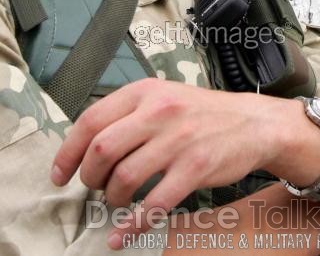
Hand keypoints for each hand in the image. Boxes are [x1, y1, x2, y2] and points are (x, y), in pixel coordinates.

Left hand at [51, 79, 291, 211]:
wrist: (252, 122)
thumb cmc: (202, 113)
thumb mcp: (164, 96)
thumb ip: (129, 112)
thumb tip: (89, 143)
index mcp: (145, 92)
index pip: (91, 119)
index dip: (68, 151)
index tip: (59, 173)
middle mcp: (159, 112)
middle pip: (102, 149)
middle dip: (88, 177)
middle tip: (92, 186)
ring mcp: (179, 140)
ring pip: (124, 178)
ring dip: (111, 198)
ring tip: (115, 200)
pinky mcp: (196, 167)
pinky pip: (154, 204)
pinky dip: (132, 225)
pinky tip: (123, 234)